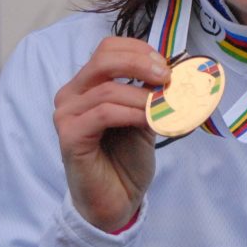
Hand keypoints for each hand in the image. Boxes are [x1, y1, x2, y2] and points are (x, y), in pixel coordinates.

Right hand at [52, 37, 169, 231]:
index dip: (141, 51)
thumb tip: (180, 71)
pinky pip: (104, 114)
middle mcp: (71, 94)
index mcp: (87, 84)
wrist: (116, 198)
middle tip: (169, 79)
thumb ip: (153, 92)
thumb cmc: (127, 157)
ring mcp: (66, 115)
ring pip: (109, 89)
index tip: (168, 66)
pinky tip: (150, 123)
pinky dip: (133, 114)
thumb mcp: (145, 115)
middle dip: (142, 64)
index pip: (109, 48)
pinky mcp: (69, 136)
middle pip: (104, 59)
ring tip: (166, 110)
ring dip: (145, 98)